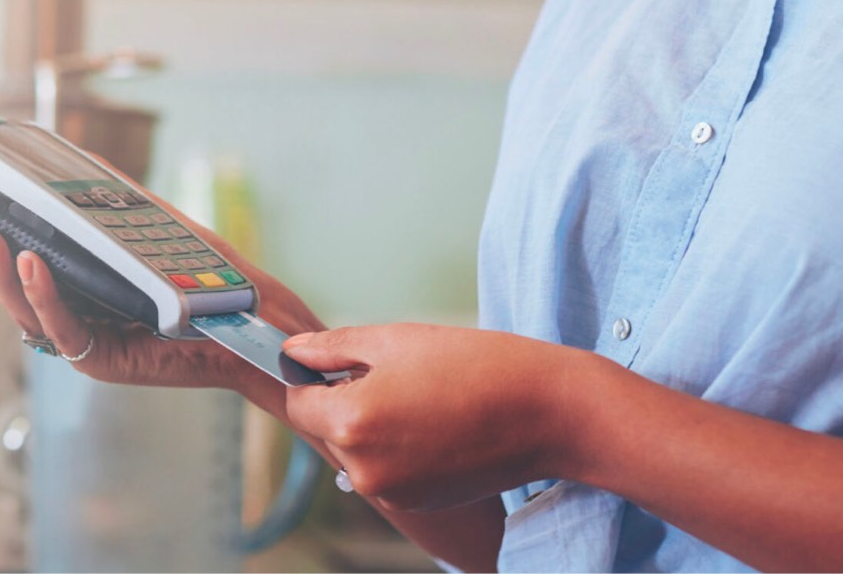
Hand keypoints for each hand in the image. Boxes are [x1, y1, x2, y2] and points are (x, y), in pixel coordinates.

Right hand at [0, 211, 322, 391]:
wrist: (256, 318)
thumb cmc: (209, 278)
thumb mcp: (152, 225)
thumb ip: (113, 199)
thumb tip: (76, 158)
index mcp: (74, 287)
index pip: (12, 266)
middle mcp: (73, 316)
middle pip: (6, 292)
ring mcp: (87, 341)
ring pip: (26, 314)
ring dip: (0, 276)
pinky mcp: (107, 362)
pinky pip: (66, 331)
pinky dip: (45, 299)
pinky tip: (31, 266)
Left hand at [281, 323, 613, 510]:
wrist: (549, 414)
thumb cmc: (475, 366)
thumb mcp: (394, 340)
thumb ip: (333, 347)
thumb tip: (292, 350)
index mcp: (349, 422)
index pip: (298, 401)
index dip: (311, 377)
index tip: (337, 363)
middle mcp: (363, 468)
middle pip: (326, 429)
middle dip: (345, 402)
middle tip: (394, 375)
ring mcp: (390, 492)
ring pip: (356, 452)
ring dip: (371, 427)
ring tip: (422, 398)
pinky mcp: (417, 502)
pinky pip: (385, 470)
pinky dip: (397, 448)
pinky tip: (436, 423)